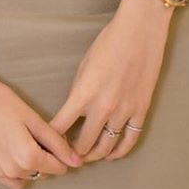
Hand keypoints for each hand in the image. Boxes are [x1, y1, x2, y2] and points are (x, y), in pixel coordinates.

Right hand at [0, 61, 82, 188]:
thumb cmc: (1, 100)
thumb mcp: (32, 118)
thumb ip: (56, 142)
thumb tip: (76, 161)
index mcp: (28, 157)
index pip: (58, 167)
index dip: (61, 152)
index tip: (55, 138)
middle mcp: (14, 171)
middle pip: (43, 172)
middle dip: (46, 157)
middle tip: (36, 133)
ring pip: (26, 176)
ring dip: (30, 164)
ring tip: (21, 138)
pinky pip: (9, 178)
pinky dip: (14, 168)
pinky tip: (8, 147)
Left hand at [49, 0, 172, 162]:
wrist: (140, 32)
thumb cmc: (108, 42)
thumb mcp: (84, 65)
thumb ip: (78, 91)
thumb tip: (74, 113)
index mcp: (83, 93)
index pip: (61, 127)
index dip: (52, 140)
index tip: (48, 145)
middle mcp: (103, 108)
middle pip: (84, 144)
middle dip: (72, 152)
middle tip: (66, 155)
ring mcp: (124, 112)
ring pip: (106, 147)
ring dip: (95, 155)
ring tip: (86, 156)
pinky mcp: (141, 111)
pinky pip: (129, 141)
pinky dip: (119, 152)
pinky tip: (112, 154)